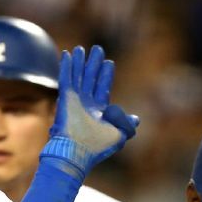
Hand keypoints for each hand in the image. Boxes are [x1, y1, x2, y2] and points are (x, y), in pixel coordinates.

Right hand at [42, 44, 139, 176]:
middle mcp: (86, 104)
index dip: (106, 75)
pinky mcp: (66, 97)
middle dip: (94, 64)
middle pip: (91, 78)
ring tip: (80, 48)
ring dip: (79, 62)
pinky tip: (67, 54)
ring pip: (78, 75)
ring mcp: (75, 100)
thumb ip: (128, 125)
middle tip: (97, 49)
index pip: (103, 88)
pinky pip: (67, 77)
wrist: (78, 152)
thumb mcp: (120, 135)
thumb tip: (136, 119)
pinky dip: (66, 65)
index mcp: (98, 112)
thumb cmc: (98, 147)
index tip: (109, 62)